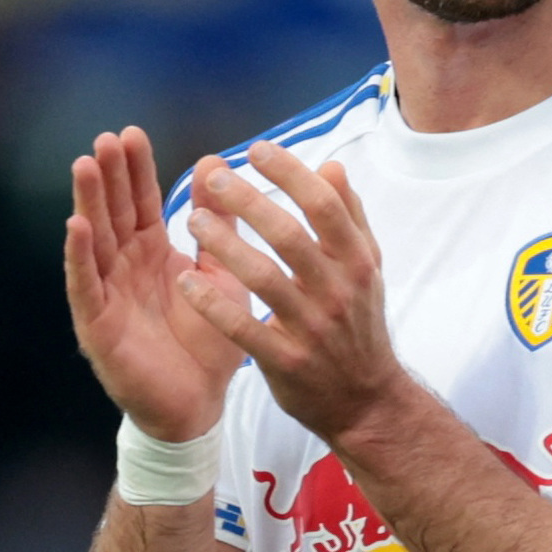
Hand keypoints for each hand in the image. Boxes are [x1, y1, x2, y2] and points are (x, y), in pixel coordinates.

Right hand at [66, 128, 247, 440]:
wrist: (200, 406)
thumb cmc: (209, 343)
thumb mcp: (221, 275)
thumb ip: (219, 228)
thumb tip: (216, 165)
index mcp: (153, 254)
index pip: (139, 202)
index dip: (134, 170)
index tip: (131, 133)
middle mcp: (124, 268)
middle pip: (112, 213)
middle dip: (108, 176)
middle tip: (106, 138)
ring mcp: (107, 295)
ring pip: (94, 241)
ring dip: (87, 203)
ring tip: (85, 165)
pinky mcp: (97, 326)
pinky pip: (86, 286)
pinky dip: (79, 257)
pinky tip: (75, 227)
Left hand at [177, 140, 408, 443]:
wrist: (366, 401)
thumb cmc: (359, 325)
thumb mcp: (367, 269)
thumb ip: (349, 217)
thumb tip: (332, 166)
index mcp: (357, 261)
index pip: (323, 205)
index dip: (289, 173)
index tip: (256, 150)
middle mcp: (337, 291)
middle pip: (290, 235)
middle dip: (248, 201)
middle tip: (213, 177)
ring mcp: (312, 328)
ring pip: (264, 277)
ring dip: (225, 245)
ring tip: (193, 220)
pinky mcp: (286, 362)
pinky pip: (244, 329)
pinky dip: (213, 305)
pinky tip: (185, 280)